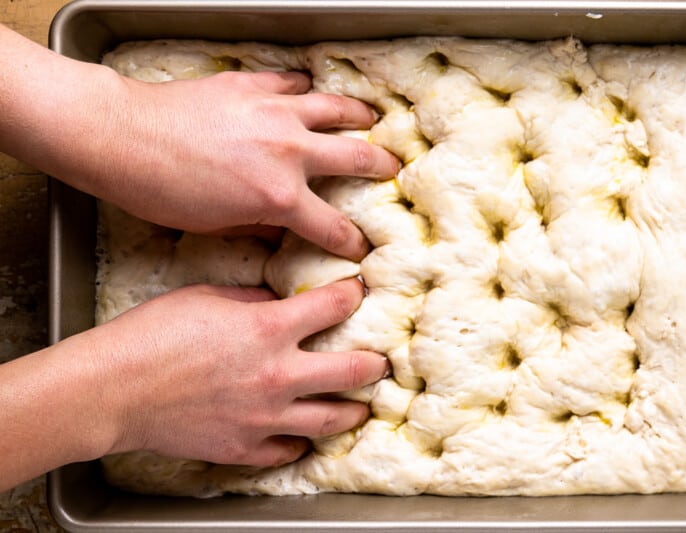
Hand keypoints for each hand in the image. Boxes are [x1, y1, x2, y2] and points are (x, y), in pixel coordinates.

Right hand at [88, 277, 386, 466]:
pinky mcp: (246, 447)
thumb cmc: (152, 334)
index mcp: (271, 328)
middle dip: (375, 364)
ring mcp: (267, 416)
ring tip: (362, 407)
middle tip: (382, 362)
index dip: (353, 294)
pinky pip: (289, 450)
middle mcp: (280, 374)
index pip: (335, 306)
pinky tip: (304, 437)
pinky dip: (301, 442)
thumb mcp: (207, 296)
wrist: (113, 389)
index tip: (359, 292)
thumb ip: (252, 300)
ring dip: (354, 411)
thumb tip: (275, 303)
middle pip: (353, 371)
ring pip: (333, 419)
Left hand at [98, 71, 399, 259]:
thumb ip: (260, 224)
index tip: (361, 249)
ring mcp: (274, 113)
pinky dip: (304, 89)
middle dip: (380, 168)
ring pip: (334, 109)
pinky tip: (308, 91)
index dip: (352, 243)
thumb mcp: (216, 224)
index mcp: (279, 197)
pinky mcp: (252, 86)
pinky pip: (291, 84)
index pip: (332, 227)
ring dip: (359, 116)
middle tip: (393, 170)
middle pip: (354, 158)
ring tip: (373, 118)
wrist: (124, 138)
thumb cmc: (161, 190)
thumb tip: (282, 226)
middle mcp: (288, 152)